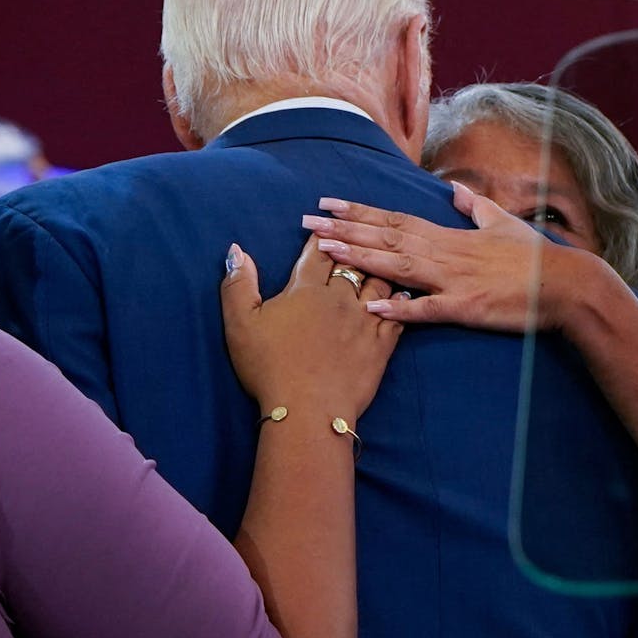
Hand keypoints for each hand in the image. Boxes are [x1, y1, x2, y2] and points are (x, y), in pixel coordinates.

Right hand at [220, 236, 402, 420]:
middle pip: (352, 263)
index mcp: (306, 289)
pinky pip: (397, 315)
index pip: (318, 253)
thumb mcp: (240, 324)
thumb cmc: (269, 367)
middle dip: (352, 248)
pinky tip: (401, 296)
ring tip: (379, 263)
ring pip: (378, 283)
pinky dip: (399, 302)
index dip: (322, 238)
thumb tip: (236, 250)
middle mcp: (340, 298)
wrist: (308, 410)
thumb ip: (238, 284)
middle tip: (354, 239)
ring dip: (378, 271)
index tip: (324, 227)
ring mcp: (364, 321)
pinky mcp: (381, 345)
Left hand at [303, 182, 597, 331]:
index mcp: (449, 235)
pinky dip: (399, 309)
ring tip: (324, 252)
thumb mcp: (502, 224)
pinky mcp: (465, 306)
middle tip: (305, 223)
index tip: (327, 204)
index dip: (358, 212)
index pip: (394, 219)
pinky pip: (427, 309)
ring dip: (359, 258)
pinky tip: (371, 308)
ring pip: (397, 266)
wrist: (564, 285)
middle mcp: (444, 253)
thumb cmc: (532, 257)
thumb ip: (475, 207)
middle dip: (343, 231)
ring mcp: (453, 280)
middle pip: (385, 238)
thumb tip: (455, 190)